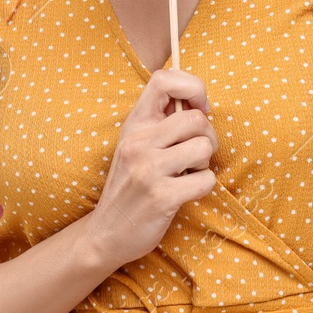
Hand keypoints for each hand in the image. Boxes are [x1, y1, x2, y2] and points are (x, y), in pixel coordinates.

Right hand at [83, 69, 217, 268]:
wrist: (106, 233)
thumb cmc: (132, 185)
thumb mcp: (137, 144)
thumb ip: (161, 121)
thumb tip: (199, 101)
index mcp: (134, 123)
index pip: (164, 79)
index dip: (193, 87)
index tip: (200, 109)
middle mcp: (138, 141)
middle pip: (197, 119)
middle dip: (207, 137)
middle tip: (194, 155)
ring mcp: (147, 169)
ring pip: (204, 147)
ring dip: (204, 164)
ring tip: (186, 174)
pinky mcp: (161, 196)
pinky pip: (206, 180)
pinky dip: (203, 187)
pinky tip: (184, 194)